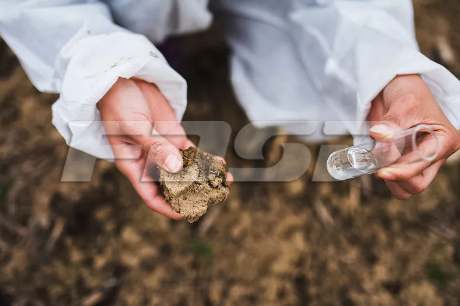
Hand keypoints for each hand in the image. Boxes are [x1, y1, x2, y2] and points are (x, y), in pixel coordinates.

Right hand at [99, 78, 229, 218]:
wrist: (122, 76)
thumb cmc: (118, 103)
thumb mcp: (133, 126)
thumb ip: (155, 147)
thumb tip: (177, 169)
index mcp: (133, 165)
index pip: (151, 196)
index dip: (169, 208)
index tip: (188, 213)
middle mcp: (149, 161)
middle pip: (174, 186)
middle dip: (195, 193)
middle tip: (218, 195)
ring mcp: (164, 149)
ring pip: (187, 170)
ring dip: (205, 177)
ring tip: (226, 182)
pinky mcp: (173, 135)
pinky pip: (192, 152)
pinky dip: (205, 158)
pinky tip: (220, 163)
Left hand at [367, 74, 459, 199]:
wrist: (396, 86)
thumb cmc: (409, 91)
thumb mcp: (405, 102)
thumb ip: (393, 121)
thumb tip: (378, 135)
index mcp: (444, 142)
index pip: (424, 169)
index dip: (402, 173)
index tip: (382, 172)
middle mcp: (433, 155)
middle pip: (416, 185)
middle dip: (395, 178)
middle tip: (376, 163)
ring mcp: (416, 160)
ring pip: (403, 187)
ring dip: (386, 177)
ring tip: (375, 157)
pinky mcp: (401, 160)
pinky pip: (391, 178)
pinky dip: (380, 171)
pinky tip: (374, 156)